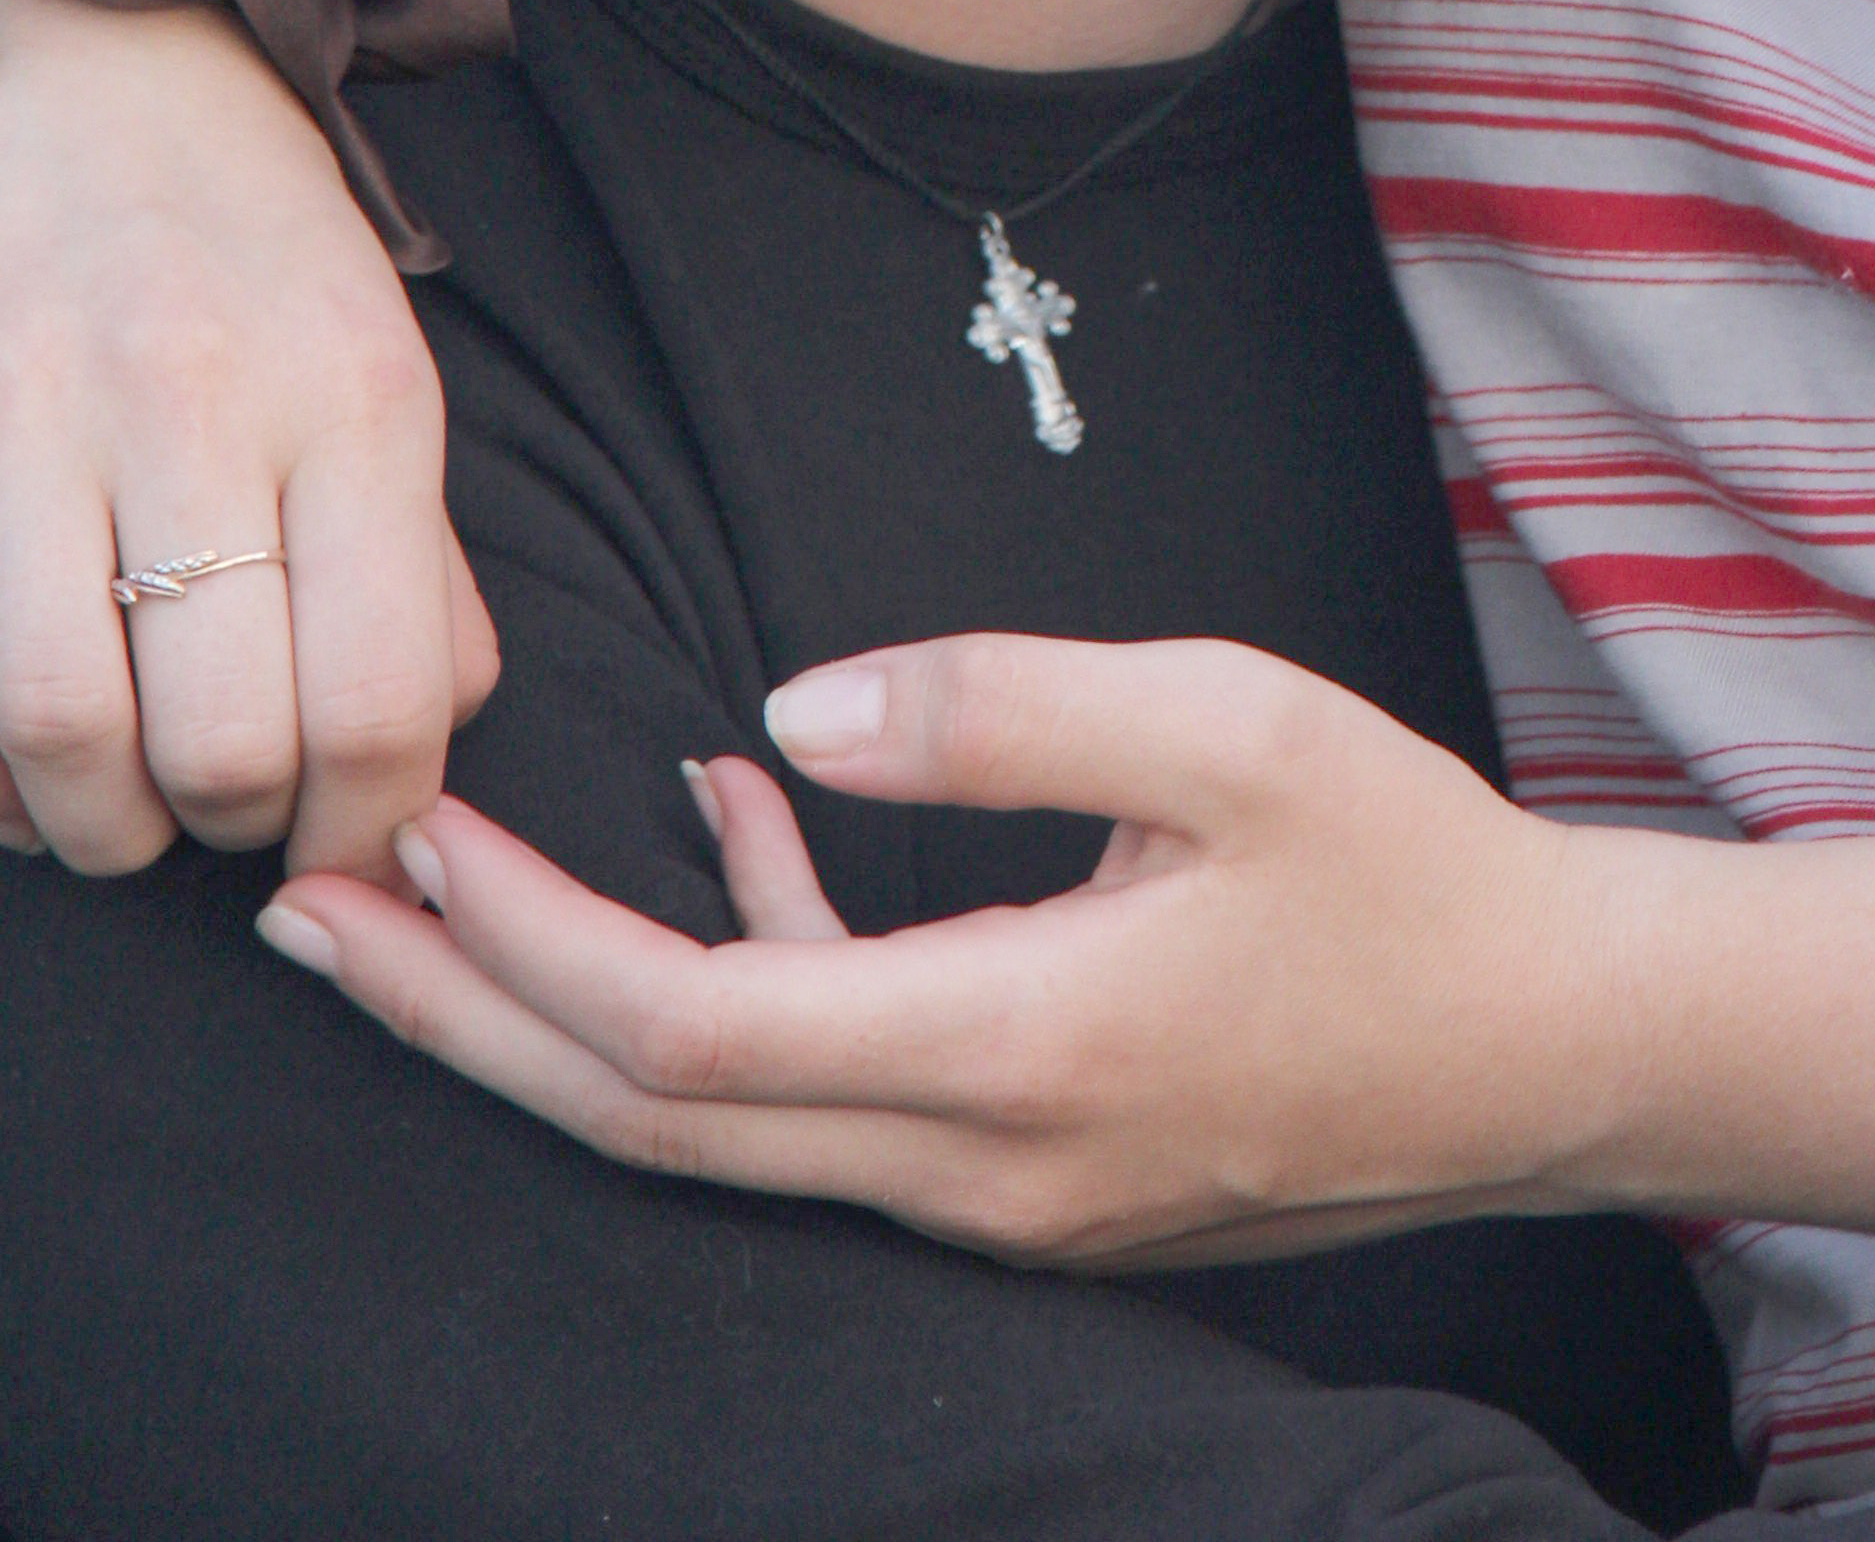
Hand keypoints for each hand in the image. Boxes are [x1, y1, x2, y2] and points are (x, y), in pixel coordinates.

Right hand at [0, 0, 487, 877]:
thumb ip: (420, 561)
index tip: (349, 848)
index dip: (367, 825)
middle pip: (225, 741)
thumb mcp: (386, 364)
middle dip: (232, 823)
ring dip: (103, 820)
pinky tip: (27, 762)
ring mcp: (47, 415)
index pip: (384, 698)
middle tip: (231, 803)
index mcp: (359, 393)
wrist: (107, 65)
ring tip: (126, 797)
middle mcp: (208, 405)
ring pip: (71, 734)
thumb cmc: (258, 243)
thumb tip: (421, 753)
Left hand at [258, 634, 1643, 1262]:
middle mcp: (974, 1164)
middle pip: (645, 1117)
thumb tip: (791, 710)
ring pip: (717, 1126)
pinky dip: (745, 973)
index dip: (526, 939)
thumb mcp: (1230, 722)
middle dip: (456, 1016)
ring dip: (561, 1011)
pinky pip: (827, 1101)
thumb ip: (1007, 699)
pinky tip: (728, 818)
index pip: (690, 1030)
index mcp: (1012, 1047)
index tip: (414, 832)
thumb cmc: (1406, 865)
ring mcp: (998, 1195)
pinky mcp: (1032, 1176)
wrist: (1552, 1043)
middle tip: (301, 915)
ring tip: (432, 894)